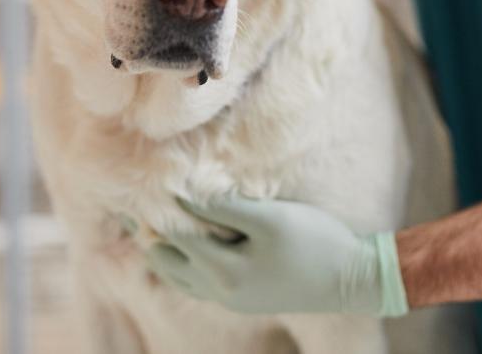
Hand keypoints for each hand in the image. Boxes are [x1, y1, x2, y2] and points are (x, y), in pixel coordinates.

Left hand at [146, 196, 407, 315]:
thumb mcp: (270, 218)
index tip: (140, 184)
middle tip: (129, 204)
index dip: (155, 209)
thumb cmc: (314, 241)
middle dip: (147, 233)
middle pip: (166, 261)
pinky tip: (183, 242)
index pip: (174, 236)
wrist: (352, 279)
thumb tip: (181, 194)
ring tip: (146, 221)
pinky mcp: (241, 298)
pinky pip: (195, 282)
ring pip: (178, 276)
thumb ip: (224, 208)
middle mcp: (220, 291)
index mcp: (224, 272)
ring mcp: (230, 298)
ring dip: (162, 249)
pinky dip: (181, 261)